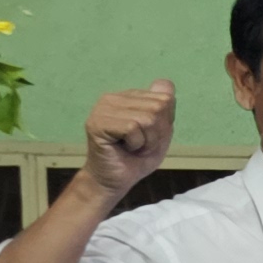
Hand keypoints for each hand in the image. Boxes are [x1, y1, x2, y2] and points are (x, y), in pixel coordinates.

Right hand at [78, 81, 174, 199]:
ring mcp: (102, 108)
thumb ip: (165, 108)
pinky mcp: (97, 123)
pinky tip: (123, 148)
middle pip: (159, 107)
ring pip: (147, 118)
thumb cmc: (137, 158)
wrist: (116, 180)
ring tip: (132, 147)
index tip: (150, 135)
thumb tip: (165, 82)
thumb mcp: (160, 131)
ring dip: (147, 140)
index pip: (165, 96)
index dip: (165, 122)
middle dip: (157, 132)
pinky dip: (136, 144)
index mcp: (129, 96)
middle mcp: (113, 97)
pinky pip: (133, 128)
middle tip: (141, 144)